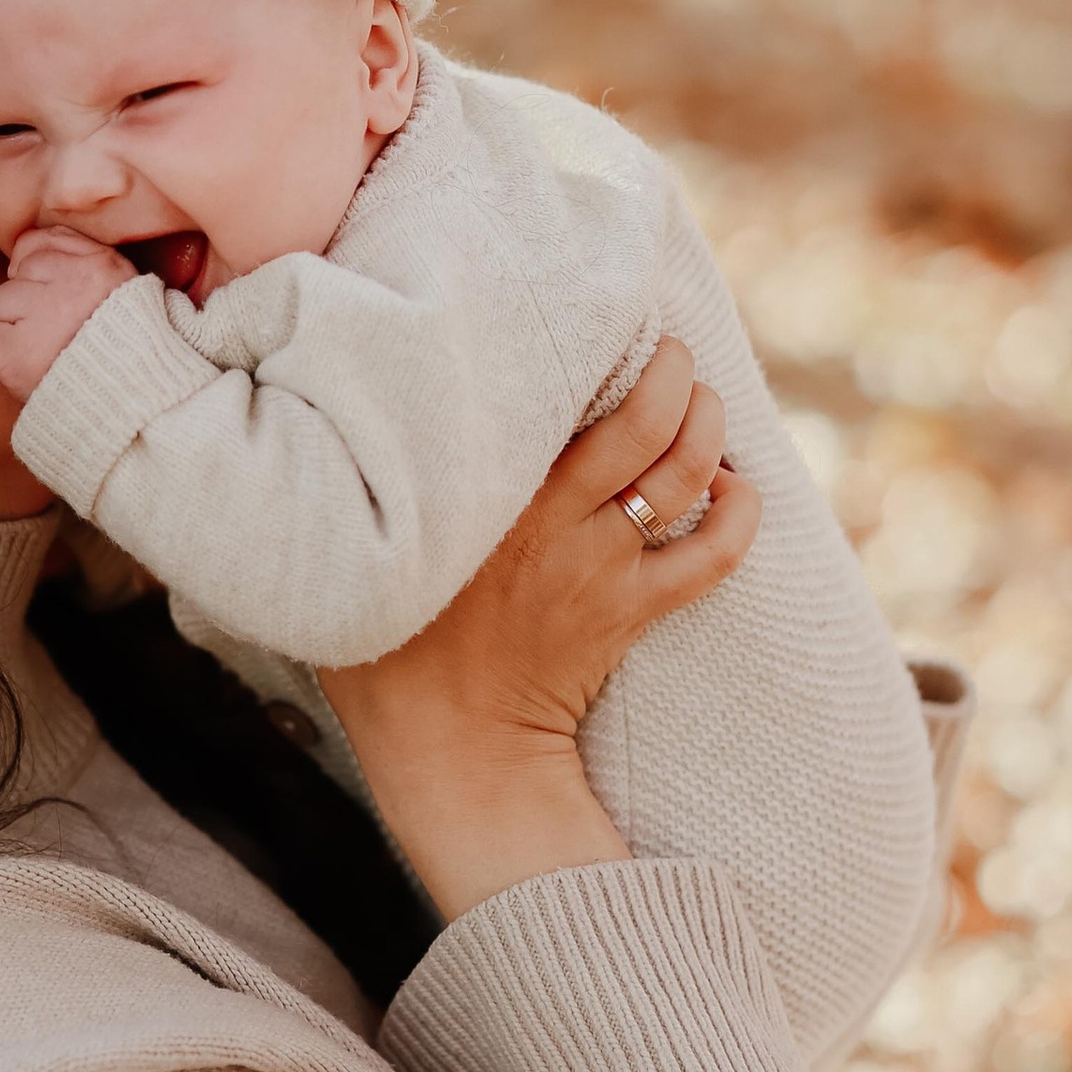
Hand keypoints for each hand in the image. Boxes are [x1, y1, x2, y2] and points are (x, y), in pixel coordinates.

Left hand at [0, 226, 136, 400]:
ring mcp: (38, 322)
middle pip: (16, 276)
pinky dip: (4, 353)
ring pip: (1, 303)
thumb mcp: (115, 278)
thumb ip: (73, 247)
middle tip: (58, 330)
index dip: (41, 275)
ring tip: (48, 348)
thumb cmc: (120, 338)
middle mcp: (67, 290)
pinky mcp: (15, 356)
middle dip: (29, 300)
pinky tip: (31, 364)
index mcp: (96, 269)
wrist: (130, 398)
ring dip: (17, 325)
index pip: (34, 247)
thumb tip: (25, 240)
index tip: (60, 300)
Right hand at [319, 341, 760, 919]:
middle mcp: (555, 518)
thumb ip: (363, 479)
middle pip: (645, 420)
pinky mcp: (632, 612)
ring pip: (685, 474)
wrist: (449, 752)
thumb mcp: (355, 547)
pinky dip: (740, 518)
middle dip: (673, 373)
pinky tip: (739, 491)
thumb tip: (330, 425)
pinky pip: (712, 558)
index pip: (554, 391)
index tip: (599, 319)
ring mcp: (601, 566)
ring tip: (701, 403)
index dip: (597, 346)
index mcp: (489, 493)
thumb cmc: (384, 648)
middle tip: (669, 353)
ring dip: (707, 428)